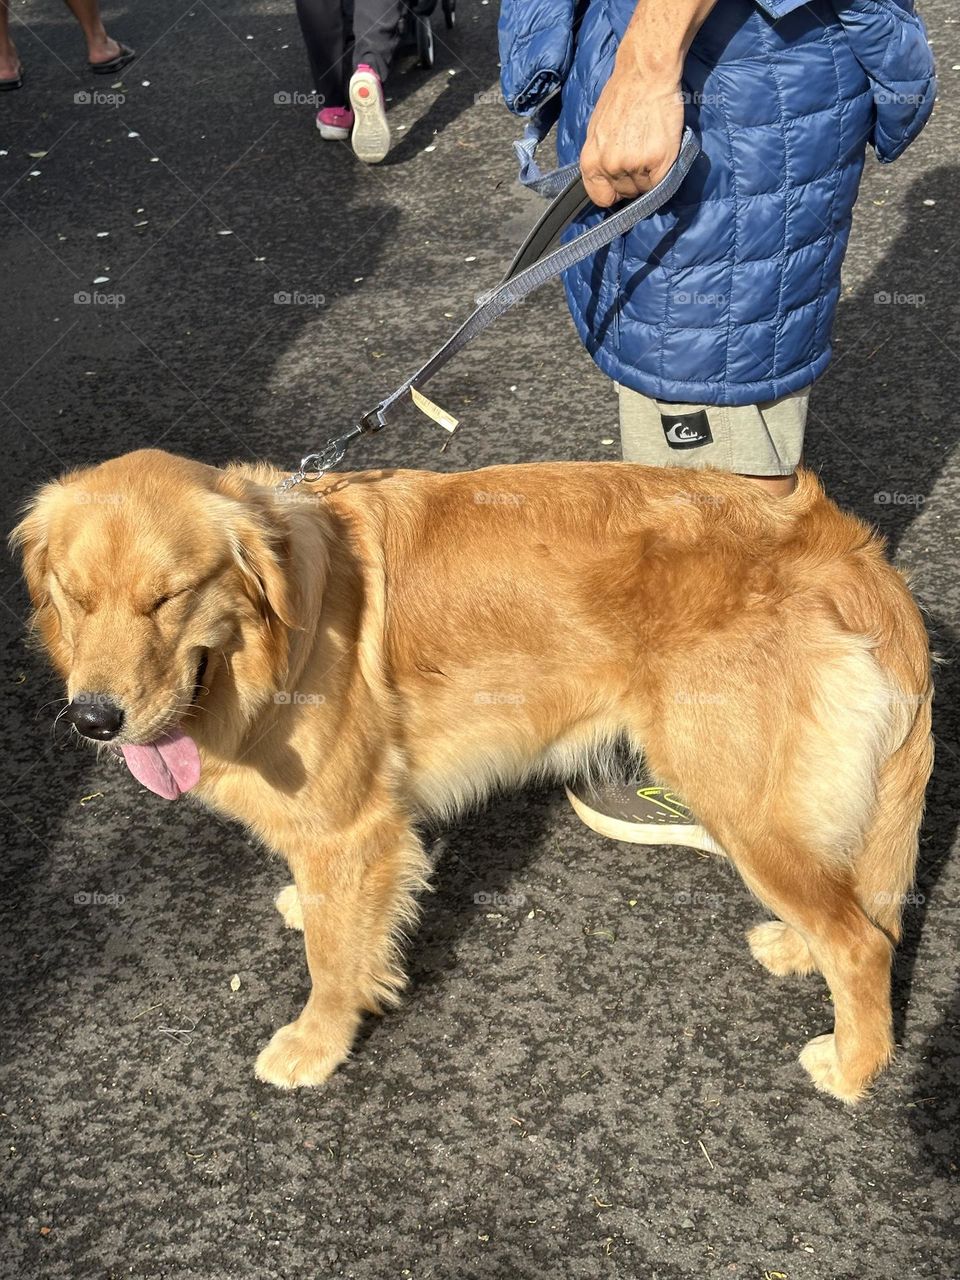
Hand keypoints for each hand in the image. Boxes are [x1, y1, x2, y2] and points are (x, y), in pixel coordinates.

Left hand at [580, 67, 684, 206]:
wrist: (645, 72)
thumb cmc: (621, 95)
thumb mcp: (597, 130)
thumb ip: (600, 158)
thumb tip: (607, 178)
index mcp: (590, 161)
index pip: (601, 198)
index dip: (613, 191)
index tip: (622, 182)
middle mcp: (610, 166)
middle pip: (625, 193)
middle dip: (634, 179)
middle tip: (641, 152)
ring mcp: (634, 165)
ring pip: (644, 188)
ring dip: (650, 173)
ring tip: (651, 146)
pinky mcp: (658, 160)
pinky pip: (662, 181)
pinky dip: (664, 169)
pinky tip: (662, 148)